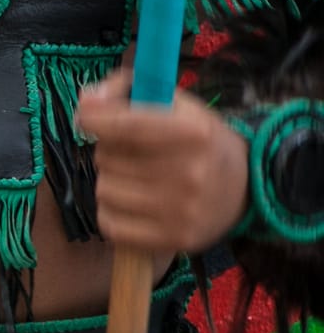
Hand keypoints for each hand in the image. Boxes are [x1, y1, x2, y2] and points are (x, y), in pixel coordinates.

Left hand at [77, 68, 248, 255]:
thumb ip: (130, 93)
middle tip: (131, 153)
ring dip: (110, 182)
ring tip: (135, 179)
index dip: (96, 120)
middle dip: (110, 151)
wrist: (245, 189)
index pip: (127, 126)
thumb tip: (86, 101)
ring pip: (103, 191)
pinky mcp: (172, 239)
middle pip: (107, 158)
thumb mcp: (178, 106)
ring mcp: (182, 210)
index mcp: (194, 133)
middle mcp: (190, 172)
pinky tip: (132, 205)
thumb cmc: (200, 142)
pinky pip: (109, 224)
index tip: (86, 117)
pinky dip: (111, 213)